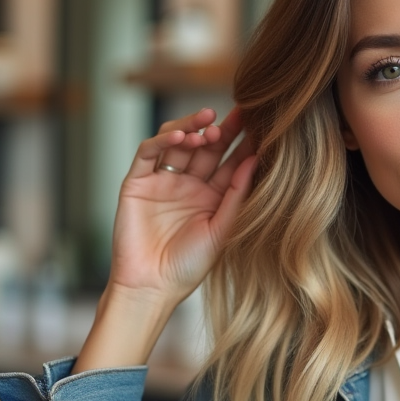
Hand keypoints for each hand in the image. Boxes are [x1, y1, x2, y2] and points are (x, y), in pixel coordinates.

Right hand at [108, 106, 256, 307]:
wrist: (151, 287)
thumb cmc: (189, 267)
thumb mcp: (222, 230)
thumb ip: (237, 195)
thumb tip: (256, 160)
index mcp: (213, 196)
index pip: (230, 161)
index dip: (245, 143)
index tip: (262, 123)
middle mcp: (188, 184)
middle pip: (206, 146)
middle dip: (222, 128)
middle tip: (240, 113)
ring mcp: (162, 181)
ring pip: (177, 142)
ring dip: (193, 128)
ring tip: (209, 124)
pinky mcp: (137, 182)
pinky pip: (149, 153)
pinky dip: (163, 140)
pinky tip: (181, 137)